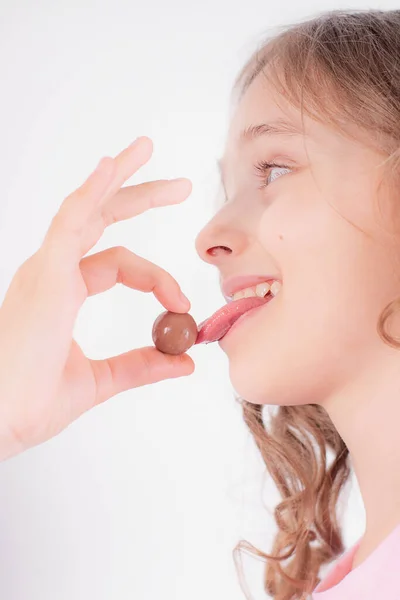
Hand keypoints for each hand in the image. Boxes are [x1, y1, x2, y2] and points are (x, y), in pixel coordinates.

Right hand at [0, 136, 194, 460]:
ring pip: (86, 207)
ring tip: (147, 147)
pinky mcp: (45, 274)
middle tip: (182, 185)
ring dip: (117, 177)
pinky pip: (70, 221)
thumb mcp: (100, 381)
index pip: (119, 265)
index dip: (158, 280)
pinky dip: (90, 192)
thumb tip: (185, 360)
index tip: (185, 305)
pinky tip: (110, 166)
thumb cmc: (31, 403)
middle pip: (100, 218)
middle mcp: (51, 271)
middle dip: (139, 195)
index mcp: (61, 291)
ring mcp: (46, 268)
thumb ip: (141, 366)